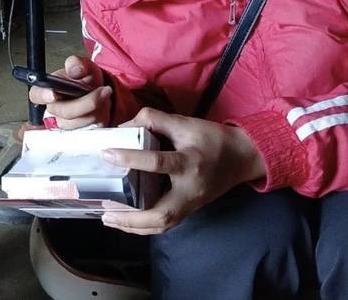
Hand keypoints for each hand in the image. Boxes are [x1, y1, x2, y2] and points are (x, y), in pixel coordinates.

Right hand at [28, 55, 111, 128]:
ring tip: (103, 96)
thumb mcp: (84, 66)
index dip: (42, 96)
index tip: (53, 95)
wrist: (100, 91)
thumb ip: (77, 63)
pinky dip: (101, 117)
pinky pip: (90, 128)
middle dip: (87, 102)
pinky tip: (103, 108)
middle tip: (103, 90)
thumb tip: (74, 68)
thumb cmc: (86, 79)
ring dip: (97, 109)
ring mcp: (66, 123)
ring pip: (80, 122)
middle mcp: (54, 108)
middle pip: (63, 112)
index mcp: (49, 89)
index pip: (36, 95)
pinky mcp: (78, 132)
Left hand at [99, 108, 265, 234]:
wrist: (242, 157)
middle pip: (161, 215)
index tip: (106, 153)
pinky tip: (126, 221)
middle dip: (131, 218)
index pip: (158, 162)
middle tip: (105, 212)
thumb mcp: (185, 123)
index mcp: (190, 163)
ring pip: (162, 226)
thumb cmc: (213, 138)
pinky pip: (166, 224)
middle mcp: (190, 190)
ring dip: (134, 227)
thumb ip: (154, 121)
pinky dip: (144, 227)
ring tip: (109, 219)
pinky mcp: (190, 210)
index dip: (130, 157)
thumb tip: (124, 128)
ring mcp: (191, 205)